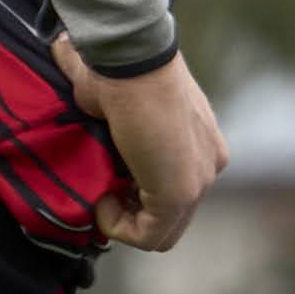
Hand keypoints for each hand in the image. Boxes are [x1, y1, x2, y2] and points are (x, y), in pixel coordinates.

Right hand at [58, 34, 227, 250]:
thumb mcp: (117, 101)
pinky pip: (150, 236)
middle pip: (171, 214)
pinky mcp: (180, 193)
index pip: (172, 188)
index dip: (134, 193)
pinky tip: (100, 199)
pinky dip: (119, 226)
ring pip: (163, 231)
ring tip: (98, 193)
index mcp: (200, 141)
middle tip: (99, 190)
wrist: (131, 56)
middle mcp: (208, 164)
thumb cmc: (118, 66)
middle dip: (130, 210)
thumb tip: (86, 111)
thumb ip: (113, 123)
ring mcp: (199, 180)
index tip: (104, 178)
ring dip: (124, 220)